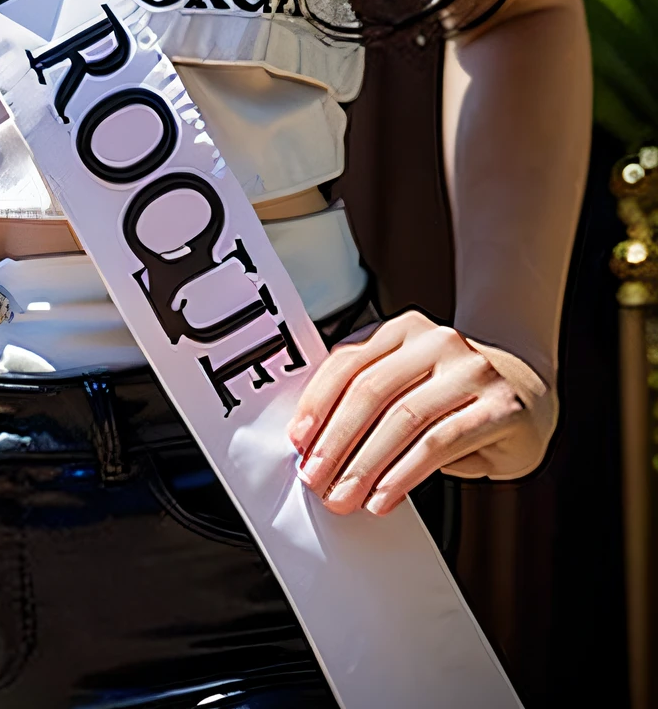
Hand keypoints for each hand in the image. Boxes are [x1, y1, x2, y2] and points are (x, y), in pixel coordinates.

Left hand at [289, 309, 553, 516]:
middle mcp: (438, 340)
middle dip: (336, 440)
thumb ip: (371, 400)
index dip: (317, 403)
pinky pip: (441, 442)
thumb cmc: (455, 393)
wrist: (529, 387)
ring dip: (366, 463)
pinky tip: (384, 496)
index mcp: (405, 329)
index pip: (349, 362)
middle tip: (316, 480)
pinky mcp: (500, 406)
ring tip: (345, 496)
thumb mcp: (409, 384)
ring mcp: (472, 370)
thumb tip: (316, 448)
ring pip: (403, 418)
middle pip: (371, 390)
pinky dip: (405, 473)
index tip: (297, 442)